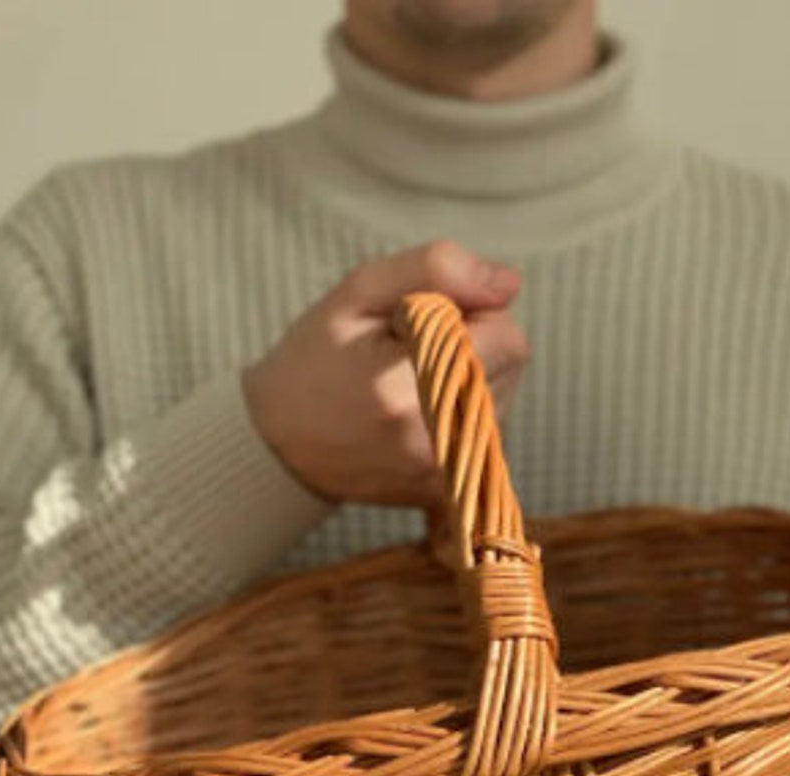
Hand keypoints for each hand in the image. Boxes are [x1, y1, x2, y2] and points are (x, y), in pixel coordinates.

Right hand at [243, 240, 528, 507]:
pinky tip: (416, 413)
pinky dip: (461, 414)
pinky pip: (484, 434)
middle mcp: (432, 439)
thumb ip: (436, 271)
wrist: (278, 444)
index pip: (506, 337)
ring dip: (471, 377)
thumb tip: (510, 282)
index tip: (427, 318)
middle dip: (476, 343)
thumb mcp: (359, 292)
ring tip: (411, 381)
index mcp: (407, 386)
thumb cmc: (315, 359)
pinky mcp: (443, 490)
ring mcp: (440, 472)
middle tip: (414, 348)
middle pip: (511, 367)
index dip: (474, 314)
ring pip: (503, 398)